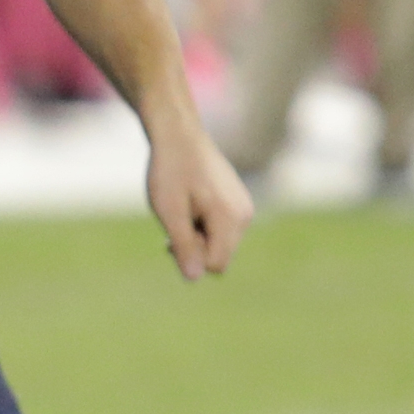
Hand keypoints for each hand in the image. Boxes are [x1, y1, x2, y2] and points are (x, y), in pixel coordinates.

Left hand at [145, 118, 250, 280]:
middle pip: (218, 256)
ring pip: (218, 243)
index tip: (174, 232)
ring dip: (196, 236)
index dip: (190, 256)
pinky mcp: (237, 202)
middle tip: (175, 220)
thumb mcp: (169, 212)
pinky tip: (189, 204)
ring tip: (181, 209)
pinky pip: (220, 230)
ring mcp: (243, 208)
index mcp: (231, 219)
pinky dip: (202, 225)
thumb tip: (195, 278)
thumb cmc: (170, 172)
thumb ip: (184, 246)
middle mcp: (244, 215)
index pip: (215, 265)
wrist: (178, 135)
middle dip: (194, 248)